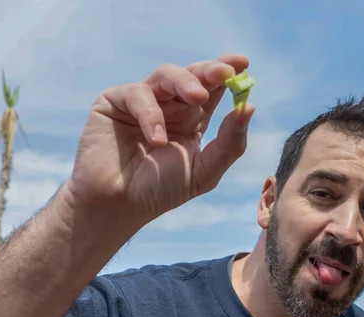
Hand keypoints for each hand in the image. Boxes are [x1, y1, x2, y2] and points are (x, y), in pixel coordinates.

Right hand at [65, 54, 254, 226]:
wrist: (118, 206)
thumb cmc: (160, 190)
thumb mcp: (204, 171)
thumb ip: (229, 143)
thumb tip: (249, 107)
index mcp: (191, 120)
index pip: (212, 90)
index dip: (226, 73)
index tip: (243, 64)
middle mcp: (168, 106)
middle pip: (192, 76)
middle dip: (210, 70)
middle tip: (225, 71)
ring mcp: (142, 102)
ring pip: (166, 75)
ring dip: (185, 82)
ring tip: (199, 96)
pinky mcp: (114, 102)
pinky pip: (137, 94)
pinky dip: (151, 114)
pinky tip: (157, 140)